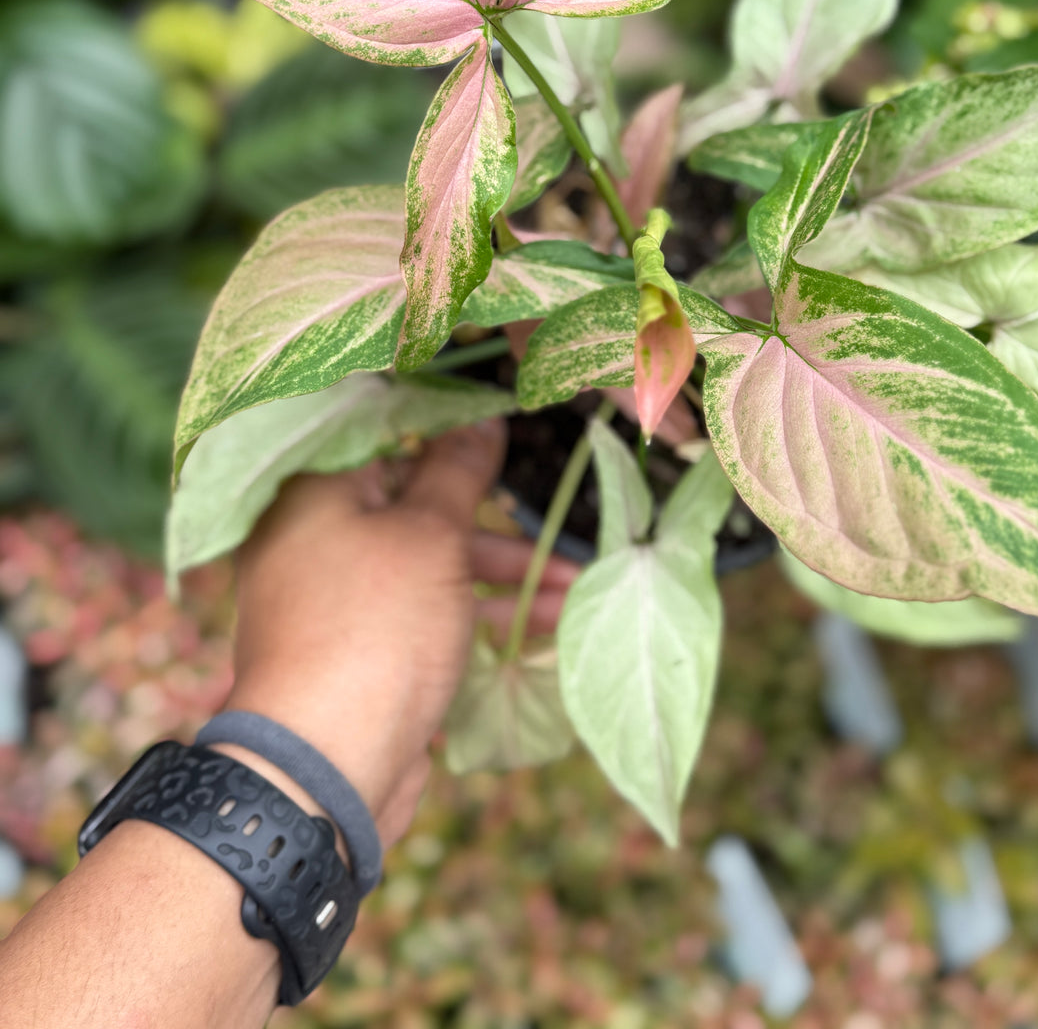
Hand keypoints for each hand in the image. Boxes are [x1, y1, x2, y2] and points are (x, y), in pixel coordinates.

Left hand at [218, 420, 573, 845]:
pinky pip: (425, 620)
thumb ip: (458, 472)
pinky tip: (544, 629)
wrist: (326, 769)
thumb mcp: (429, 534)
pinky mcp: (361, 657)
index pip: (389, 445)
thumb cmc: (374, 629)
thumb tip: (482, 416)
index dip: (453, 443)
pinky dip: (477, 619)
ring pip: (430, 571)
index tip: (509, 440)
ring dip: (502, 579)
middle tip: (559, 532)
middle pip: (417, 512)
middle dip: (497, 528)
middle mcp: (315, 544)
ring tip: (575, 588)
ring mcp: (337, 605)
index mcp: (313, 497)